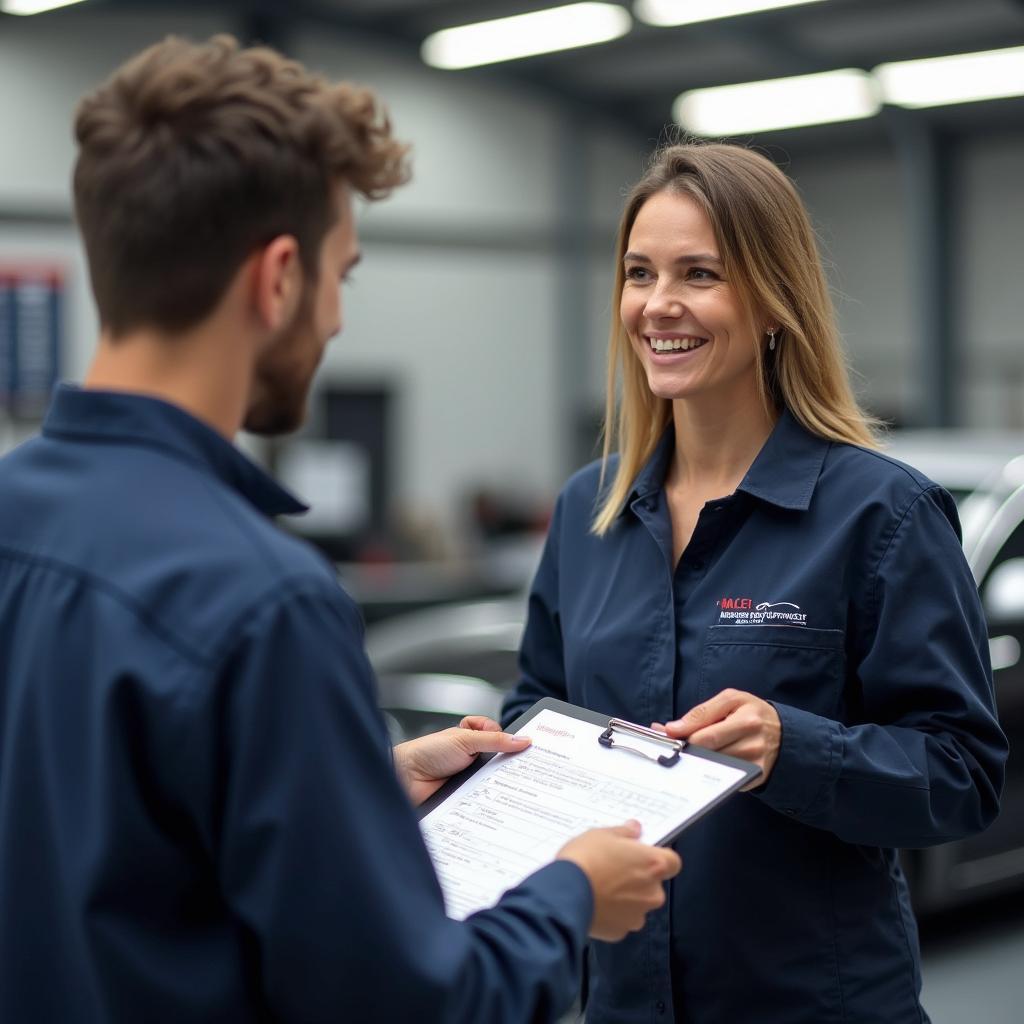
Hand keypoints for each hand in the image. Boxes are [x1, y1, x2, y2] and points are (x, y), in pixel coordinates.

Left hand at [393, 716, 530, 805]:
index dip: (513, 741)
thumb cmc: (427, 752)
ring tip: (515, 785)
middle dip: (512, 765)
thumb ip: (494, 739)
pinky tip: (498, 799)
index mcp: (474, 737)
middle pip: (502, 761)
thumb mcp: (464, 739)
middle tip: (528, 768)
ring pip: (496, 781)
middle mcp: (474, 757)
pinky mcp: (469, 796)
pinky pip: (486, 798)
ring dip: (503, 783)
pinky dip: (492, 799)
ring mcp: (472, 777)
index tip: (530, 746)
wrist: (406, 778)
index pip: (502, 737)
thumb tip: (523, 740)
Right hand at [556, 822, 681, 940]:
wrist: (564, 894)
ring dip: (625, 897)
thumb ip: (624, 833)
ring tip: (600, 885)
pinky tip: (594, 901)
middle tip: (614, 868)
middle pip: (653, 885)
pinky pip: (620, 919)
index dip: (659, 858)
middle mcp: (651, 893)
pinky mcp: (620, 931)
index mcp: (653, 865)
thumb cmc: (585, 860)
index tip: (643, 854)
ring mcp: (637, 915)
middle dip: (638, 878)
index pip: (673, 862)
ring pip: (637, 904)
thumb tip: (634, 830)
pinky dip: (611, 913)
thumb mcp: (602, 834)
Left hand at [656, 689, 780, 789]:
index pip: (706, 735)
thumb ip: (701, 712)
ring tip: (693, 749)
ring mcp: (754, 765)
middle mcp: (753, 745)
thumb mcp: (731, 700)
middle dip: (687, 748)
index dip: (682, 736)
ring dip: (697, 760)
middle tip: (676, 743)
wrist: (784, 734)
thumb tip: (673, 728)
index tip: (666, 734)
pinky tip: (708, 761)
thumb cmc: (752, 713)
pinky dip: (711, 771)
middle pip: (707, 753)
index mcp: (747, 720)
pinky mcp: (754, 779)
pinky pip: (723, 778)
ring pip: (712, 767)